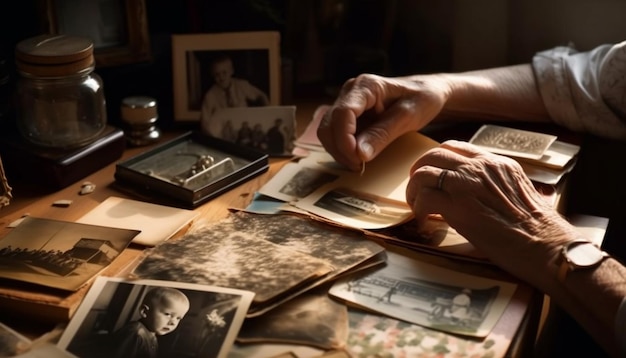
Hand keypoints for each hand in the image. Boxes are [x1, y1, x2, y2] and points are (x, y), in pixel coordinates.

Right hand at [317, 73, 448, 170]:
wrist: (426, 92)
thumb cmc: (422, 99)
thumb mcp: (408, 117)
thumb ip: (383, 134)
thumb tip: (359, 154)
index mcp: (366, 86)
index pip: (342, 113)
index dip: (344, 140)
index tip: (357, 160)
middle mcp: (351, 92)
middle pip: (329, 124)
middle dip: (340, 149)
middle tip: (360, 167)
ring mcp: (347, 102)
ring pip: (327, 131)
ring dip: (339, 152)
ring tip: (360, 164)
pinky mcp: (347, 115)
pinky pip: (335, 134)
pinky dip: (342, 149)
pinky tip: (359, 158)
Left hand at [405, 140, 578, 289]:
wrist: (548, 246)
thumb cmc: (539, 229)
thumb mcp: (518, 193)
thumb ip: (495, 186)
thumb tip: (478, 195)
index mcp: (496, 163)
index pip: (456, 147)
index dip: (437, 160)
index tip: (431, 175)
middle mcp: (480, 167)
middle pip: (434, 154)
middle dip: (419, 171)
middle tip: (416, 189)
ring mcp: (468, 184)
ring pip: (423, 173)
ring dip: (414, 191)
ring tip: (418, 207)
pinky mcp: (459, 207)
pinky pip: (424, 198)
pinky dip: (419, 209)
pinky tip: (425, 221)